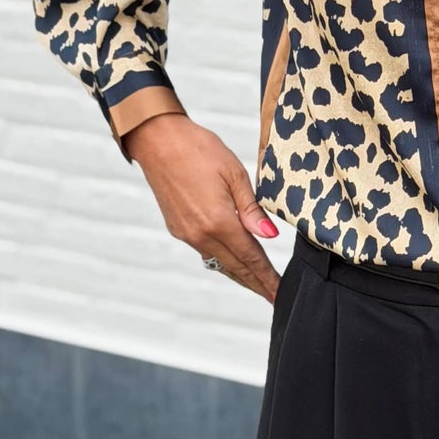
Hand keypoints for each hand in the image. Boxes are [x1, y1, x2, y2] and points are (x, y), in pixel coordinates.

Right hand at [124, 112, 280, 304]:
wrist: (158, 140)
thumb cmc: (198, 149)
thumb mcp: (234, 174)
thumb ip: (252, 209)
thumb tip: (269, 236)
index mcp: (218, 221)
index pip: (250, 257)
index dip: (267, 277)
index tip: (279, 293)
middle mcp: (200, 234)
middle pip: (235, 267)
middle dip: (257, 284)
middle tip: (274, 298)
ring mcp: (187, 233)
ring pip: (219, 262)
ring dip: (240, 275)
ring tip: (258, 286)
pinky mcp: (178, 228)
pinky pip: (206, 252)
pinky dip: (223, 261)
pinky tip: (233, 262)